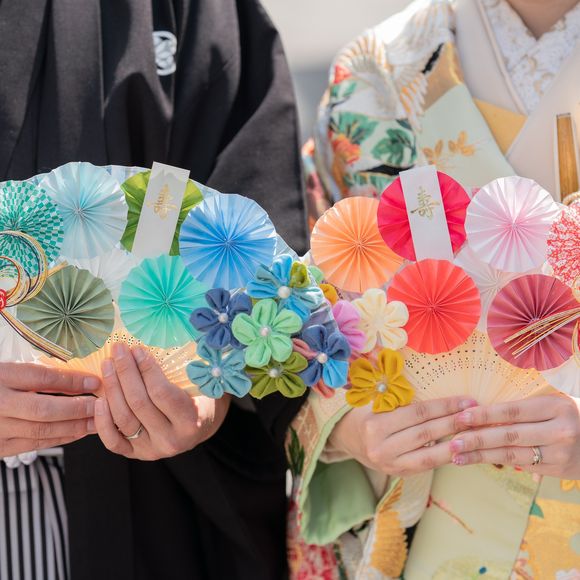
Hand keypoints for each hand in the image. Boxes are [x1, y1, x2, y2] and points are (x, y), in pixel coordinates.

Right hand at [0, 363, 99, 456]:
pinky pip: (33, 444)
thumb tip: (75, 377)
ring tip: (98, 421)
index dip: (71, 381)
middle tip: (102, 405)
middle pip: (44, 409)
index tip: (94, 381)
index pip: (41, 379)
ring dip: (74, 427)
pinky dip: (59, 438)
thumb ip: (34, 373)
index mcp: (1, 377)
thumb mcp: (7, 369)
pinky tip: (77, 433)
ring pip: (41, 430)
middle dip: (78, 409)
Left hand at [94, 344, 230, 460]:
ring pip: (123, 418)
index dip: (146, 369)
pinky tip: (99, 398)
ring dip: (112, 388)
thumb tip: (160, 339)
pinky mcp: (136, 454)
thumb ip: (187, 369)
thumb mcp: (202, 384)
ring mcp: (151, 450)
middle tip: (118, 350)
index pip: (161, 393)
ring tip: (108, 365)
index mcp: (191, 422)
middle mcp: (171, 440)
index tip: (137, 349)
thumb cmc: (202, 397)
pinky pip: (112, 441)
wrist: (201, 425)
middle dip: (125, 372)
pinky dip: (102, 421)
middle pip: (139, 403)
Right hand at [329, 397, 477, 476]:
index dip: (444, 406)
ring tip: (474, 433)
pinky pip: (426, 465)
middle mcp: (381, 447)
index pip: (417, 413)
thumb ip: (401, 399)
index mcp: (375, 424)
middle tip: (477, 414)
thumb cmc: (367, 413)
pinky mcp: (398, 474)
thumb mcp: (377, 402)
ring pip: (429, 454)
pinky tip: (460, 448)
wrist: (348, 438)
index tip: (466, 400)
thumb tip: (441, 396)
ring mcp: (389, 464)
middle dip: (454, 423)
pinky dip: (444, 456)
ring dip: (455, 442)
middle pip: (425, 433)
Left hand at [450, 395, 579, 478]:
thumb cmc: (565, 414)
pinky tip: (477, 460)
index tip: (460, 417)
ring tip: (457, 456)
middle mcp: (559, 430)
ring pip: (512, 455)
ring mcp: (560, 453)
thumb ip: (520, 409)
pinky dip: (497, 462)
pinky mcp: (559, 470)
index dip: (484, 415)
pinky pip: (522, 464)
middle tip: (452, 442)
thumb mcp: (549, 403)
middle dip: (477, 439)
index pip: (512, 411)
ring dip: (481, 456)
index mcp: (554, 407)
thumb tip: (479, 415)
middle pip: (509, 436)